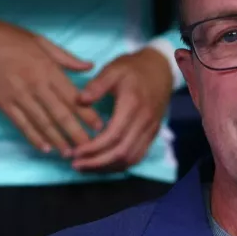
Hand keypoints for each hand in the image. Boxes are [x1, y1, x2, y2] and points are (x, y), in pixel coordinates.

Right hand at [0, 16, 102, 155]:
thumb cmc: (9, 37)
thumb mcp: (41, 41)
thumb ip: (66, 58)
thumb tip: (89, 66)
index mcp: (48, 69)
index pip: (73, 96)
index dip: (87, 114)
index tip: (99, 126)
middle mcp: (35, 85)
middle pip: (60, 114)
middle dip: (76, 132)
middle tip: (88, 146)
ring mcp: (18, 96)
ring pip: (42, 123)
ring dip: (57, 140)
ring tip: (69, 153)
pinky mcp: (3, 103)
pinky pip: (21, 124)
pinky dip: (33, 137)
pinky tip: (44, 148)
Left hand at [70, 47, 174, 172]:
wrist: (161, 70)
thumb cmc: (133, 68)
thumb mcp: (113, 69)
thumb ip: (97, 84)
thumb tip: (80, 100)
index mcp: (133, 105)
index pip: (113, 135)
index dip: (94, 148)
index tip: (75, 152)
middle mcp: (144, 121)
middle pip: (121, 152)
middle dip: (97, 163)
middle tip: (76, 165)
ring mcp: (150, 130)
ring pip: (130, 158)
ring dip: (107, 167)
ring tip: (86, 167)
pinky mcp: (152, 135)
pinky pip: (137, 156)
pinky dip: (119, 164)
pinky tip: (103, 164)